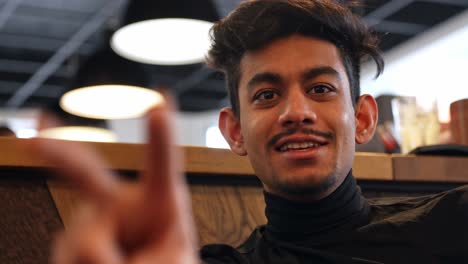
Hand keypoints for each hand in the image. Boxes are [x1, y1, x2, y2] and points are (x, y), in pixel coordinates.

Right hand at [32, 99, 197, 262]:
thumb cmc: (166, 261)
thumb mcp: (171, 263)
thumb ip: (137, 255)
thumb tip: (88, 249)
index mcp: (159, 199)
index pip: (162, 163)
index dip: (161, 134)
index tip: (161, 100)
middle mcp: (120, 202)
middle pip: (86, 170)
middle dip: (60, 149)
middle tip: (40, 124)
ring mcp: (89, 221)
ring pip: (86, 243)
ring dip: (105, 262)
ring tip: (123, 263)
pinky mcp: (69, 242)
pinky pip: (69, 258)